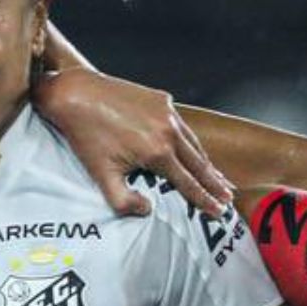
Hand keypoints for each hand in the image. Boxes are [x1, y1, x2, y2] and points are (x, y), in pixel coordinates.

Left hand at [36, 68, 231, 217]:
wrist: (76, 94)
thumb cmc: (86, 137)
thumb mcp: (101, 176)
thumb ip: (123, 201)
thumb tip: (148, 210)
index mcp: (157, 152)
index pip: (188, 183)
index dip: (205, 200)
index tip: (219, 211)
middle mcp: (169, 131)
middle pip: (199, 164)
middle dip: (215, 183)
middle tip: (229, 197)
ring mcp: (167, 112)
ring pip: (193, 143)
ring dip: (206, 162)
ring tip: (219, 178)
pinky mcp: (161, 99)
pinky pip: (181, 126)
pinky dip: (191, 142)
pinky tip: (195, 150)